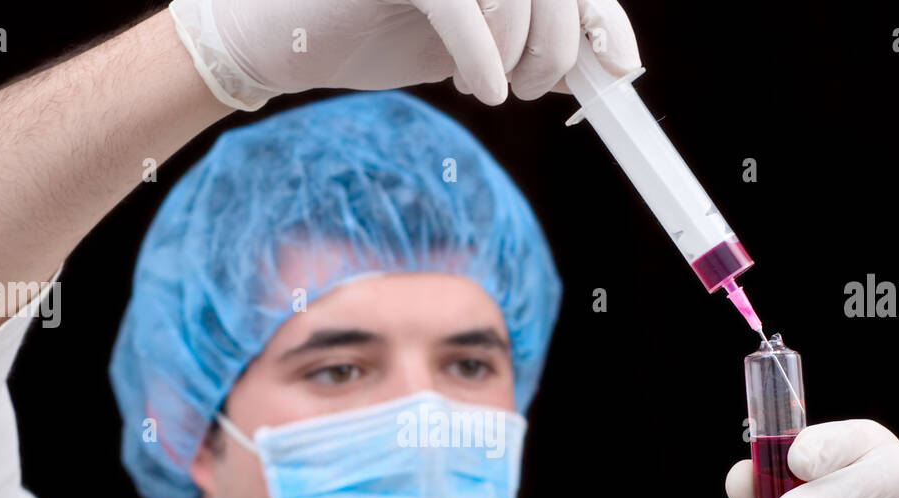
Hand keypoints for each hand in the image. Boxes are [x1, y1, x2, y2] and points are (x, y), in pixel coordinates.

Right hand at [168, 0, 641, 109]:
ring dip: (522, 55)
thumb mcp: (466, 39)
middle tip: (534, 89)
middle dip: (560, 46)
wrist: (277, 36)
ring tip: (496, 89)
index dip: (602, 16)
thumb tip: (593, 62)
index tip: (620, 65)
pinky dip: (482, 56)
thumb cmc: (368, 31)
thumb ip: (522, 37)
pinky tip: (476, 87)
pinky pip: (465, 4)